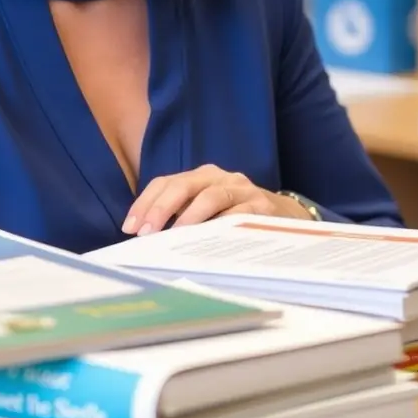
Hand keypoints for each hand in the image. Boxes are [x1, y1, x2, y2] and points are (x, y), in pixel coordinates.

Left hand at [122, 164, 313, 235]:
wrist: (287, 217)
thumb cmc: (237, 216)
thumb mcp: (208, 211)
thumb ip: (181, 217)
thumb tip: (145, 237)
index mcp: (201, 176)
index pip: (166, 182)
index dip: (145, 202)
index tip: (130, 226)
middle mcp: (220, 177)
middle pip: (184, 185)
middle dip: (161, 208)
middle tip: (146, 231)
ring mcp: (242, 189)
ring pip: (211, 196)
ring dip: (189, 216)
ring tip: (175, 235)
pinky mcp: (262, 206)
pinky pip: (240, 214)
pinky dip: (223, 225)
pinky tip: (211, 241)